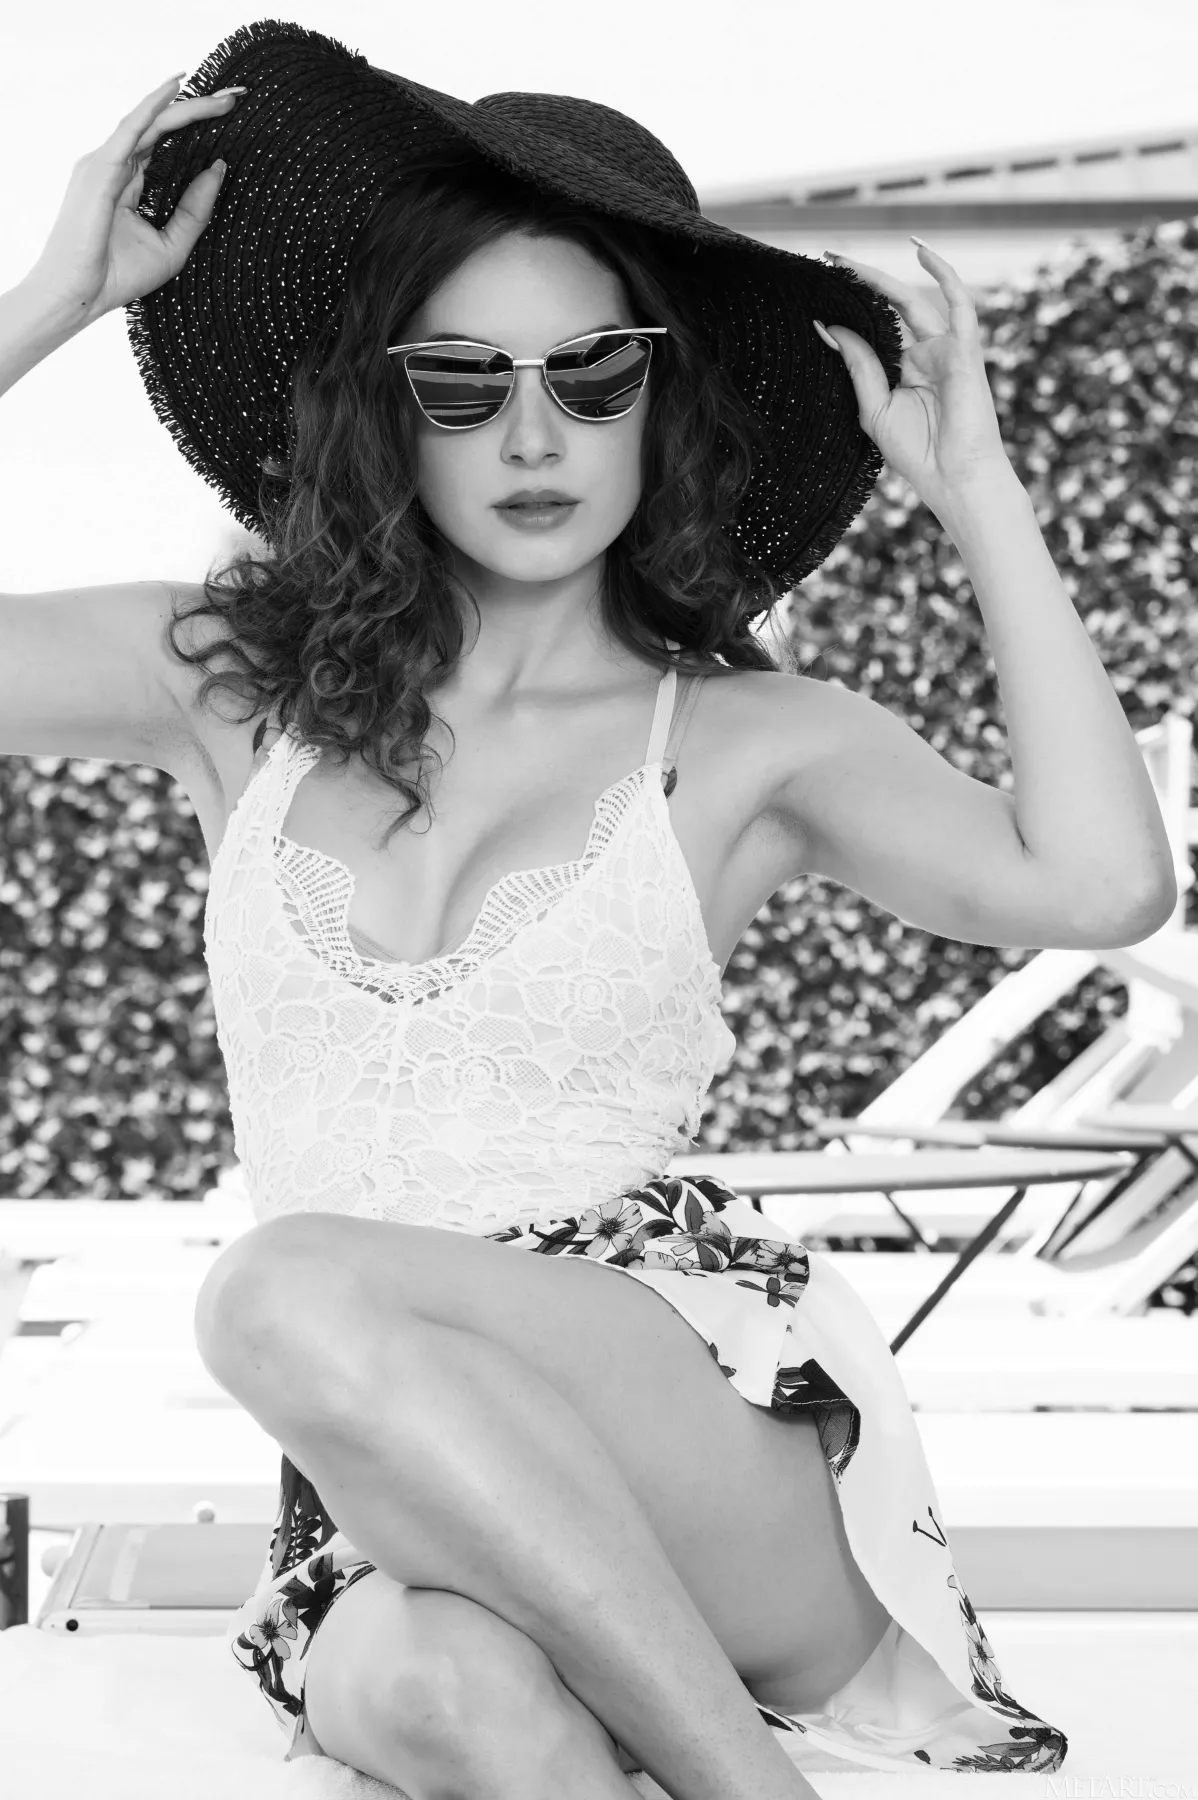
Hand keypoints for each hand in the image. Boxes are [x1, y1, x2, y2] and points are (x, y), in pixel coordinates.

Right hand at [20, 73, 243, 328]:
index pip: (165, 142)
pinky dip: (153, 108)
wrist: (80, 296)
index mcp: (128, 180)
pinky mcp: (99, 170)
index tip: (230, 114)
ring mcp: (104, 164)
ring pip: (150, 122)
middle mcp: (114, 165)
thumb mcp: (173, 245)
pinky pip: (131, 131)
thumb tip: (219, 169)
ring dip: (187, 106)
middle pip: (161, 126)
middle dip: (199, 109)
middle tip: (235, 98)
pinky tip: (175, 91)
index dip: (196, 125)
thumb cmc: (117, 275)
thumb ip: (195, 209)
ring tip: (222, 97)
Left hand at [814, 242, 1011, 514]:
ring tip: (846, 262)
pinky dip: (943, 274)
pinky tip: (920, 251)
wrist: (955, 478)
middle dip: (860, 283)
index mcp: (905, 371)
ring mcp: (946, 349)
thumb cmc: (919, 453)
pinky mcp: (965, 349)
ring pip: (912, 301)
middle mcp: (925, 355)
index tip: (818, 290)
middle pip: (889, 308)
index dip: (850, 311)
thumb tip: (828, 327)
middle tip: (827, 261)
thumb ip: (857, 366)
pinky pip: (959, 302)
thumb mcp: (874, 408)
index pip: (875, 331)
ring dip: (881, 278)